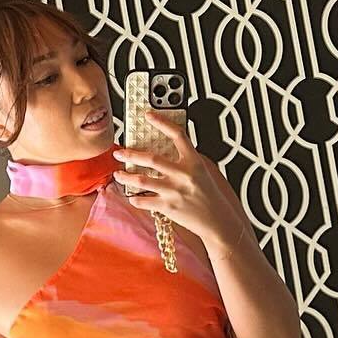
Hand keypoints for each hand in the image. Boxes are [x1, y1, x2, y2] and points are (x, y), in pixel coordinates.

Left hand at [113, 110, 249, 254]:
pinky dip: (135, 199)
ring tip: (119, 174)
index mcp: (194, 162)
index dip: (162, 122)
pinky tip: (132, 197)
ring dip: (126, 177)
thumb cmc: (212, 197)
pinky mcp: (168, 207)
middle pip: (151, 158)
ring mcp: (174, 191)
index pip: (177, 135)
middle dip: (130, 154)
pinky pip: (143, 201)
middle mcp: (183, 175)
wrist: (218, 221)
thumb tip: (171, 148)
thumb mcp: (206, 171)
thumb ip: (190, 159)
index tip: (149, 115)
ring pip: (141, 180)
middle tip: (118, 152)